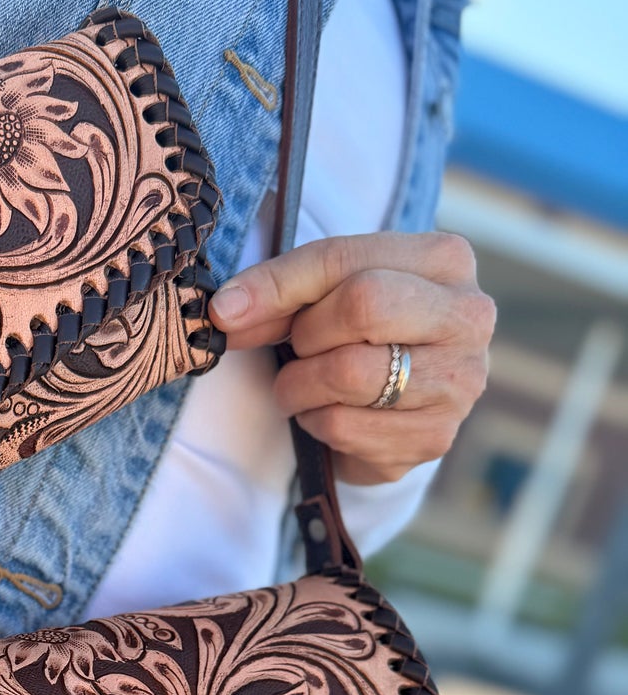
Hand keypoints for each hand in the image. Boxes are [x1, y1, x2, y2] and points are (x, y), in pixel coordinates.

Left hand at [207, 231, 494, 484]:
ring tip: (303, 384)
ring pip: (349, 373)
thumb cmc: (356, 333)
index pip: (347, 260)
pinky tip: (327, 413)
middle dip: (306, 334)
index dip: (278, 285)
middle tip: (295, 349)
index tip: (228, 311)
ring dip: (301, 384)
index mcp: (447, 259)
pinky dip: (316, 421)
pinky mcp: (434, 436)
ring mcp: (460, 381)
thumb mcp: (323, 293)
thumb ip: (280, 290)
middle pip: (362, 307)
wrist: (394, 405)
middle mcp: (468, 317)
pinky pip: (344, 425)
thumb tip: (226, 312)